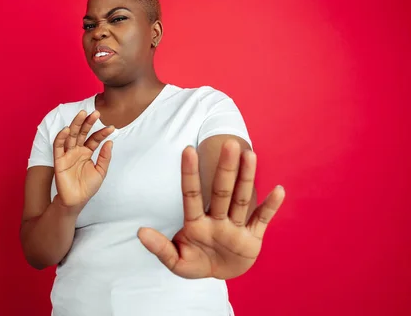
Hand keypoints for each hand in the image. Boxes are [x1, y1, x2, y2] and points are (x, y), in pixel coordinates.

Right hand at [53, 110, 114, 211]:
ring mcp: (68, 154)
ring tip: (82, 114)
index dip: (102, 133)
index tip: (112, 128)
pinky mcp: (59, 160)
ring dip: (75, 124)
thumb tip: (110, 142)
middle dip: (88, 122)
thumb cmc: (87, 187)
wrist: (76, 201)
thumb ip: (105, 157)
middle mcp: (77, 150)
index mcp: (87, 152)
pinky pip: (58, 146)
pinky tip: (66, 129)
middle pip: (82, 133)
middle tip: (96, 112)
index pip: (95, 139)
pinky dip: (61, 137)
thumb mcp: (101, 171)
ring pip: (71, 135)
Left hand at [138, 139, 284, 279]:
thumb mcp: (175, 261)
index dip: (189, 173)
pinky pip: (262, 219)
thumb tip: (140, 232)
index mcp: (196, 223)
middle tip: (228, 144)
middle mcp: (217, 219)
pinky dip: (270, 206)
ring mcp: (235, 227)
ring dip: (247, 178)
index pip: (191, 195)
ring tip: (250, 155)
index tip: (187, 149)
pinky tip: (278, 190)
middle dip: (225, 169)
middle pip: (221, 191)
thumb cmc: (195, 262)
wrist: (219, 274)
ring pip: (242, 199)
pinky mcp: (252, 238)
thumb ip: (160, 248)